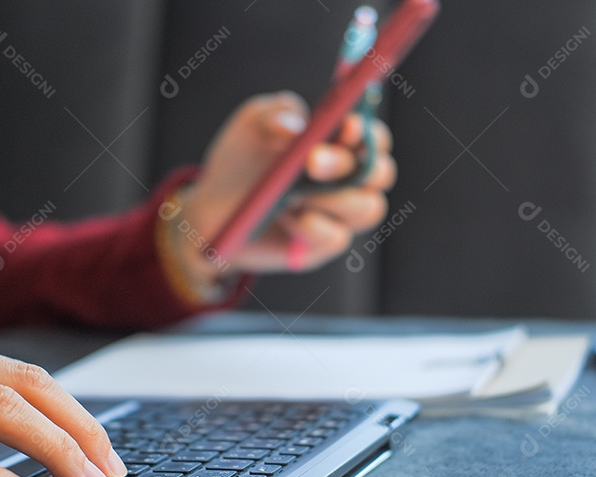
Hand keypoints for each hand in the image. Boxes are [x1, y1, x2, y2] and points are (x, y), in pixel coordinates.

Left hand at [181, 91, 395, 277]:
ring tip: (293, 194)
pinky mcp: (323, 244)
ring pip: (368, 208)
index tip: (346, 126)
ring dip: (333, 199)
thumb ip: (276, 114)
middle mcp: (350, 179)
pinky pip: (337, 238)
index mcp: (342, 143)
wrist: (214, 207)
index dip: (367, 132)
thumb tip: (296, 126)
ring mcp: (340, 214)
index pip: (374, 137)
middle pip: (380, 173)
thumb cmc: (243, 158)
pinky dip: (312, 226)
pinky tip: (286, 217)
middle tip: (311, 161)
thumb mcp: (251, 125)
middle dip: (347, 164)